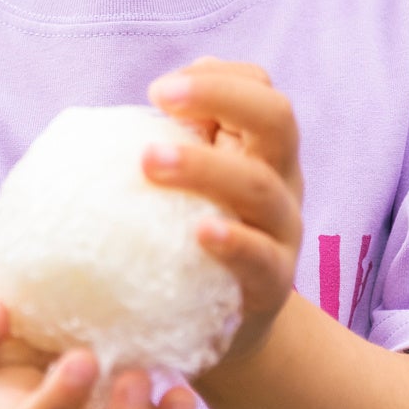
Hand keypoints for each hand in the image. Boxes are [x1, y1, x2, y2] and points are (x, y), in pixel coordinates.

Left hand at [146, 59, 304, 366]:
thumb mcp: (187, 190)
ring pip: (260, 186)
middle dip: (220, 96)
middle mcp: (281, 180)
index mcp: (261, 149)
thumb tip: (126, 116)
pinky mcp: (272, 285)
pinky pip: (260, 259)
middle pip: (276, 118)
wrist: (229, 331)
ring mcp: (282, 231)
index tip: (157, 91)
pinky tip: (201, 233)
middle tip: (159, 98)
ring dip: (205, 166)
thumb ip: (170, 148)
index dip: (217, 77)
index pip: (259, 89)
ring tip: (150, 160)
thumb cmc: (190, 244)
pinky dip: (234, 242)